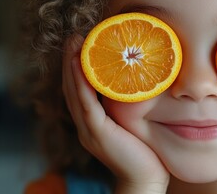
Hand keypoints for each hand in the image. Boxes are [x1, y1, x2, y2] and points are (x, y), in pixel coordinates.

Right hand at [62, 34, 168, 193]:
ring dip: (72, 67)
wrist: (146, 178)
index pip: (79, 91)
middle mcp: (86, 125)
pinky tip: (80, 65)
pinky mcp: (97, 134)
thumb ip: (129, 106)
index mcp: (93, 123)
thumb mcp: (134, 122)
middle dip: (71, 61)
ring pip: (75, 93)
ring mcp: (89, 130)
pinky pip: (86, 104)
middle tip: (74, 37)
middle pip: (72, 88)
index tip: (80, 44)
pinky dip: (81, 83)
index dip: (76, 68)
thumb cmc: (145, 151)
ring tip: (74, 43)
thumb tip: (140, 82)